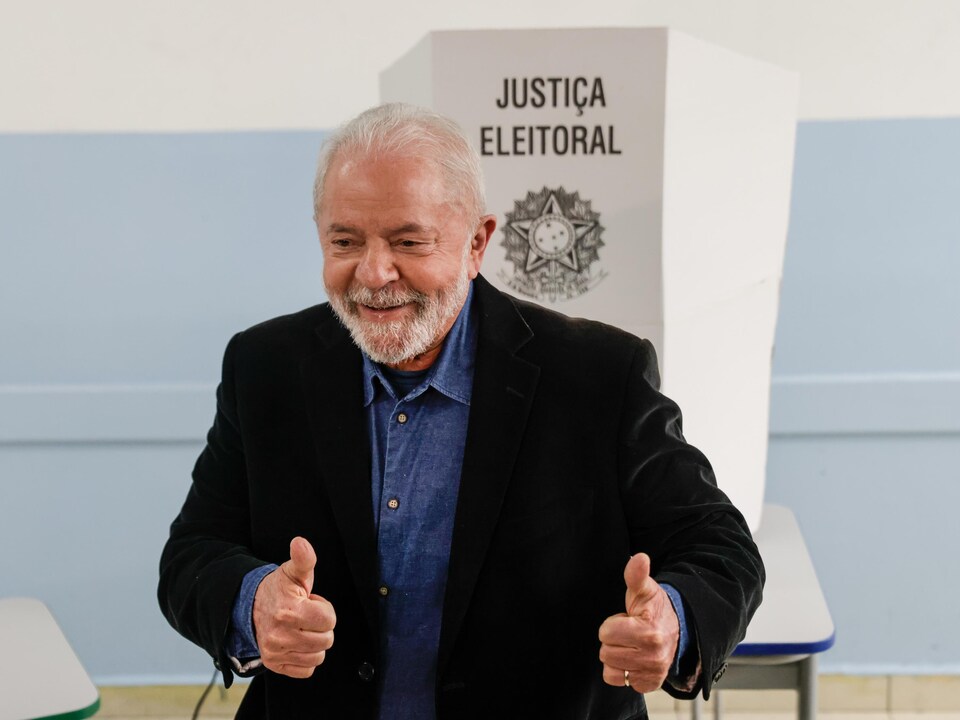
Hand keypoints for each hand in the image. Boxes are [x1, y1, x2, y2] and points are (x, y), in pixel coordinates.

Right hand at [252, 537, 335, 678]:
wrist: (250, 607)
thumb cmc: (277, 590)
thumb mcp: (292, 572)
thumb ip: (303, 559)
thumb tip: (300, 543)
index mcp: (288, 611)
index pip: (329, 619)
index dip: (325, 609)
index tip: (311, 603)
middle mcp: (280, 635)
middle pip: (326, 640)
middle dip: (321, 626)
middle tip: (306, 615)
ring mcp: (276, 652)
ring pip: (318, 656)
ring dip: (315, 642)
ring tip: (301, 627)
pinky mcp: (274, 664)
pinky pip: (306, 670)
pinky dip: (306, 657)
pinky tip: (297, 641)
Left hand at [598, 553, 679, 692]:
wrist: (678, 630)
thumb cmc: (655, 609)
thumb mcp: (645, 590)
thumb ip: (636, 575)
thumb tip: (639, 558)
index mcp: (649, 632)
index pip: (606, 633)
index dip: (613, 624)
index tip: (627, 620)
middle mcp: (653, 657)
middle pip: (606, 652)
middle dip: (614, 640)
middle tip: (630, 632)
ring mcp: (651, 672)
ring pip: (610, 668)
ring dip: (617, 655)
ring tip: (631, 644)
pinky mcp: (648, 684)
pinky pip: (618, 680)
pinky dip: (622, 671)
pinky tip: (632, 658)